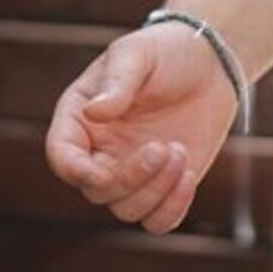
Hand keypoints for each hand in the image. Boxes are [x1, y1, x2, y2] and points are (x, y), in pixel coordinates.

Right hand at [44, 22, 240, 234]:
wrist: (211, 63)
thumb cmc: (166, 51)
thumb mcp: (138, 54)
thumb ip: (117, 82)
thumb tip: (94, 113)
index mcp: (81, 119)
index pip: (62, 156)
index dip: (75, 170)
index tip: (102, 171)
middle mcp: (100, 151)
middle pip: (97, 191)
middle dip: (130, 178)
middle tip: (164, 147)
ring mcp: (131, 171)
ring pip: (126, 209)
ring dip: (155, 191)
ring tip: (181, 151)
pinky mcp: (163, 184)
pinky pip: (157, 220)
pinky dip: (171, 210)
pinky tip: (189, 178)